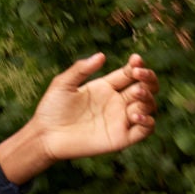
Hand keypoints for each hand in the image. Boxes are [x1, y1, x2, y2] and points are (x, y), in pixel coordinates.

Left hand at [21, 53, 158, 166]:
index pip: (130, 74)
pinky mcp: (121, 138)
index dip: (137, 65)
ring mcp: (121, 120)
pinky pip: (145, 130)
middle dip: (149, 78)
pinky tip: (134, 115)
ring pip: (149, 106)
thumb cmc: (52, 108)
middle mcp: (117, 102)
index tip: (135, 60)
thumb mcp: (63, 84)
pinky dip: (147, 121)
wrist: (46, 135)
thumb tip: (101, 55)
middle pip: (145, 88)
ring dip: (148, 98)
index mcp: (106, 86)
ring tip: (136, 94)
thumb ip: (81, 69)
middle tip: (140, 74)